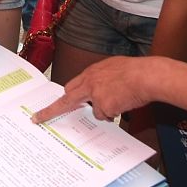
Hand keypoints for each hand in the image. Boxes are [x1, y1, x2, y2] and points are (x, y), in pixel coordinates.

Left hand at [32, 56, 151, 122]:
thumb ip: (102, 78)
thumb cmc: (136, 71)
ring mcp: (95, 95)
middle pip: (67, 99)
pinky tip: (125, 103)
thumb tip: (100, 90)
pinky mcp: (103, 105)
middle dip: (53, 110)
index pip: (70, 86)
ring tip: (122, 99)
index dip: (62, 96)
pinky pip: (108, 116)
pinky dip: (116, 113)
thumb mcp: (113, 67)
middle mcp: (89, 82)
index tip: (48, 104)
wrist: (147, 75)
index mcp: (91, 72)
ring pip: (95, 111)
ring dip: (105, 110)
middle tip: (39, 118)